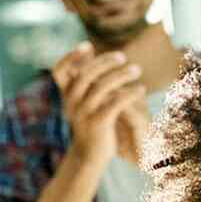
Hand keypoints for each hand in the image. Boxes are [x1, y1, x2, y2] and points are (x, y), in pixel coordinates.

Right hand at [52, 43, 146, 166]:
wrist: (90, 156)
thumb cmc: (90, 121)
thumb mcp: (83, 99)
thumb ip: (85, 77)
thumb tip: (89, 49)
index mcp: (66, 95)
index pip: (59, 71)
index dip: (70, 56)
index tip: (87, 45)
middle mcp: (71, 102)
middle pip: (85, 74)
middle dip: (105, 62)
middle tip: (123, 57)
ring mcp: (84, 113)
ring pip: (102, 87)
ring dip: (121, 75)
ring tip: (136, 70)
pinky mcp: (98, 124)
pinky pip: (115, 103)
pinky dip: (129, 93)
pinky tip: (141, 89)